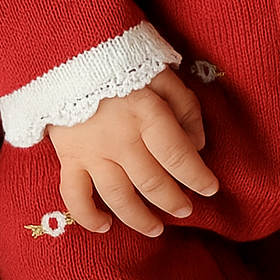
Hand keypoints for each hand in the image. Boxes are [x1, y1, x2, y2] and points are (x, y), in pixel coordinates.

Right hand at [47, 67, 218, 236]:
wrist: (69, 51)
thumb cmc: (123, 63)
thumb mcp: (162, 73)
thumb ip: (185, 107)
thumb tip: (197, 146)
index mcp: (146, 113)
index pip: (178, 156)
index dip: (198, 177)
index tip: (211, 189)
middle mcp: (120, 138)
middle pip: (152, 182)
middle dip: (174, 201)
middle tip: (186, 209)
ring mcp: (91, 151)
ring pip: (118, 197)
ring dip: (140, 218)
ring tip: (157, 229)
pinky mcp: (68, 157)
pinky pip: (74, 196)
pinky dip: (87, 216)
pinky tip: (104, 227)